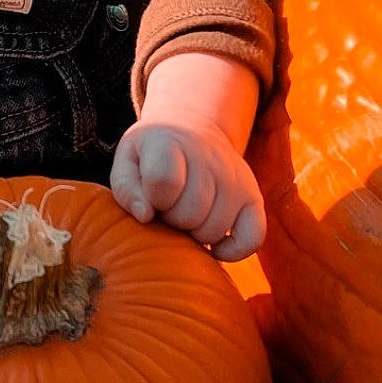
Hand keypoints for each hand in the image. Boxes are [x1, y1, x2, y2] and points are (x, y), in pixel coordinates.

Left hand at [110, 51, 264, 258]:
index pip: (165, 182)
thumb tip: (145, 216)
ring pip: (214, 230)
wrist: (191, 131)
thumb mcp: (127, 161)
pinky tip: (214, 246)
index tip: (150, 194)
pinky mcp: (254, 198)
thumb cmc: (152, 155)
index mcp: (172, 144)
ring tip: (185, 214)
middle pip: (189, 213)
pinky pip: (253, 238)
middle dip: (170, 220)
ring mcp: (235, 179)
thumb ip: (127, 189)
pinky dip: (233, 251)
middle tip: (167, 207)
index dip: (153, 199)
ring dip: (193, 233)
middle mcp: (210, 158)